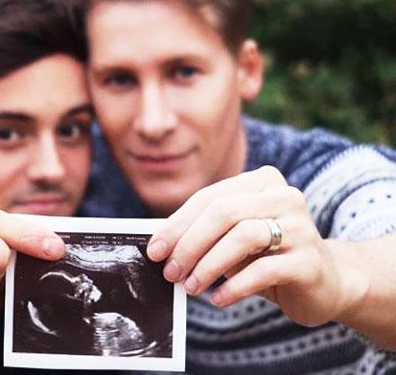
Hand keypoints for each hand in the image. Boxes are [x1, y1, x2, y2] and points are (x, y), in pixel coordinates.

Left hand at [146, 166, 365, 327]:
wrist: (325, 281)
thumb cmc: (267, 256)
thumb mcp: (234, 238)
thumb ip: (204, 233)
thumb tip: (160, 245)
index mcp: (261, 182)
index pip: (209, 198)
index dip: (177, 224)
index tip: (154, 250)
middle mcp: (284, 196)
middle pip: (224, 213)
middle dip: (189, 243)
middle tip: (169, 271)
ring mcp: (301, 226)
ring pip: (243, 237)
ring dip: (209, 265)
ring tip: (190, 286)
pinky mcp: (310, 260)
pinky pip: (264, 270)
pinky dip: (235, 286)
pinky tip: (218, 299)